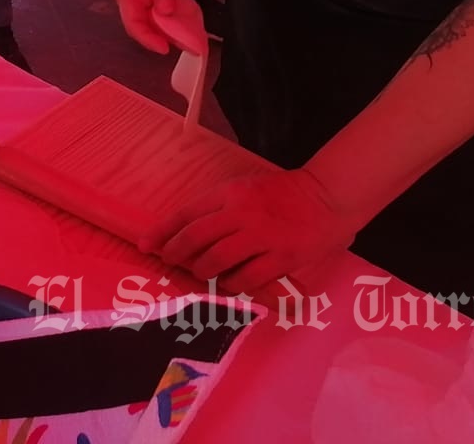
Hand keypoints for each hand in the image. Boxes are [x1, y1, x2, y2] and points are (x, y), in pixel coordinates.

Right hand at [111, 0, 201, 54]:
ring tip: (197, 40)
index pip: (134, 24)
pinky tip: (198, 23)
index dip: (148, 39)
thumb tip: (166, 11)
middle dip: (169, 39)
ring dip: (179, 31)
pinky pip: (174, 10)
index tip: (165, 49)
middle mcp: (139, 2)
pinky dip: (184, 18)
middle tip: (191, 47)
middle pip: (151, 27)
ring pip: (164, 21)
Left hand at [139, 168, 361, 294]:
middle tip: (170, 262)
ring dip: (203, 271)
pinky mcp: (281, 257)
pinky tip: (231, 284)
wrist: (327, 197)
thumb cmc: (283, 193)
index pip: (186, 213)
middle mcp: (241, 213)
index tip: (146, 245)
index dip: (163, 231)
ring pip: (217, 260)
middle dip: (176, 254)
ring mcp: (262, 236)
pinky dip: (233, 285)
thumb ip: (220, 206)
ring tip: (201, 273)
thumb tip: (188, 230)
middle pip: (196, 238)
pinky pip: (247, 278)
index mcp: (229, 193)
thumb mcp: (245, 188)